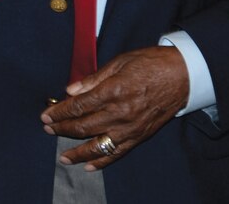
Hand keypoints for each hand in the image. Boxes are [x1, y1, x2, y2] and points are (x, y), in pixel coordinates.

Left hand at [41, 46, 188, 168]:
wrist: (182, 75)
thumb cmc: (150, 63)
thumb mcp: (120, 62)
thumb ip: (94, 79)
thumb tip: (71, 90)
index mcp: (113, 90)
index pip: (79, 106)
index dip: (60, 112)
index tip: (46, 115)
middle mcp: (120, 113)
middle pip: (84, 126)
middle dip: (63, 129)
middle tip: (48, 129)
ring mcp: (130, 128)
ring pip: (98, 145)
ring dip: (78, 152)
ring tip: (63, 157)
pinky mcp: (140, 137)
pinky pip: (118, 153)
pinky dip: (102, 161)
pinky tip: (89, 166)